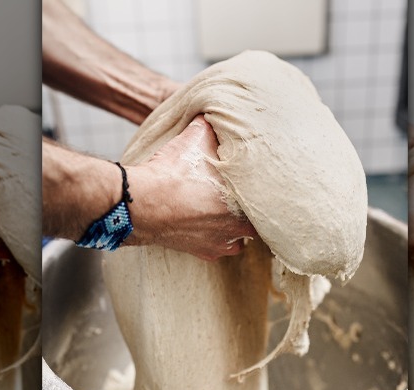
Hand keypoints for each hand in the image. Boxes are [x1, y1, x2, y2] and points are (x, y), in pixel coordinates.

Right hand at [126, 115, 257, 260]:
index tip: (261, 181)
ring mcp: (221, 243)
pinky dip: (216, 238)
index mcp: (245, 200)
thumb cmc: (172, 172)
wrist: (142, 202)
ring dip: (236, 227)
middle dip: (252, 209)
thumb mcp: (196, 137)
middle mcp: (238, 226)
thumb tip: (214, 112)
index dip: (266, 188)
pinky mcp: (203, 252)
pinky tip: (209, 225)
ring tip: (227, 212)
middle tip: (244, 195)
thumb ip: (211, 126)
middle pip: (257, 221)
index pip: (271, 199)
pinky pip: (219, 249)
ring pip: (241, 239)